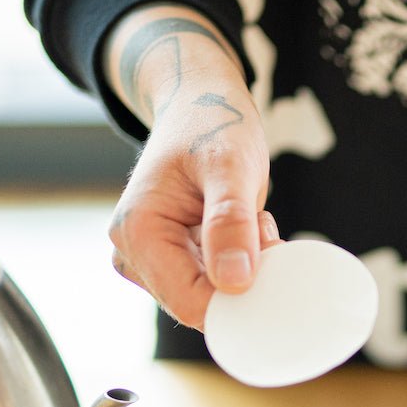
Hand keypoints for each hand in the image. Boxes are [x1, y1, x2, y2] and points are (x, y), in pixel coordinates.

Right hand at [105, 7, 278, 329]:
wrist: (201, 103)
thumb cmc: (214, 125)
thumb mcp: (232, 167)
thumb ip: (231, 223)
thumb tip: (234, 284)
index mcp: (137, 233)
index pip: (192, 303)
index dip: (241, 299)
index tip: (274, 261)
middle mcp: (132, 253)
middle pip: (201, 304)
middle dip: (244, 278)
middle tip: (260, 226)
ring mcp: (148, 259)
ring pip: (212, 295)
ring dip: (245, 266)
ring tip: (249, 217)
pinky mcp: (169, 259)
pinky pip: (214, 281)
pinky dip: (240, 259)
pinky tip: (243, 224)